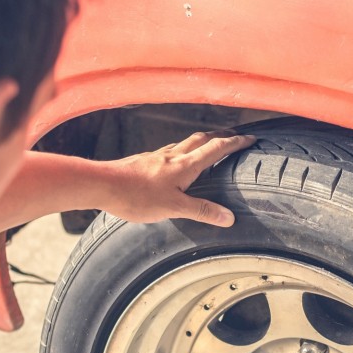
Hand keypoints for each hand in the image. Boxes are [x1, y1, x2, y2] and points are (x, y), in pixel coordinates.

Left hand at [101, 130, 255, 226]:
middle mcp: (172, 156)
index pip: (216, 148)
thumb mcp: (173, 208)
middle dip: (220, 136)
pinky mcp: (144, 161)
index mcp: (185, 165)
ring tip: (208, 146)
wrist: (102, 185)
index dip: (235, 143)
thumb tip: (229, 217)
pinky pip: (169, 151)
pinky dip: (181, 151)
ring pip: (184, 143)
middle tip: (232, 137)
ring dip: (200, 141)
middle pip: (201, 138)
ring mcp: (157, 157)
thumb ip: (202, 211)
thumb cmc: (135, 196)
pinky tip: (175, 160)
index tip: (249, 140)